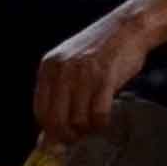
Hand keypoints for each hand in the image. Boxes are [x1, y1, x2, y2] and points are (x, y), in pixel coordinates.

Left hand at [30, 5, 161, 146]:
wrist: (127, 27)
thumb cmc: (99, 51)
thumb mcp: (70, 68)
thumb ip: (58, 96)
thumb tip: (48, 137)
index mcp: (48, 67)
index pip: (39, 112)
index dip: (51, 131)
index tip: (63, 137)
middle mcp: (61, 70)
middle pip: (56, 120)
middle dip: (68, 136)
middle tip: (80, 136)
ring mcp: (83, 73)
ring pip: (78, 120)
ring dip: (88, 129)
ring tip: (94, 122)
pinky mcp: (105, 77)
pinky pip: (98, 114)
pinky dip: (102, 123)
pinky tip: (105, 118)